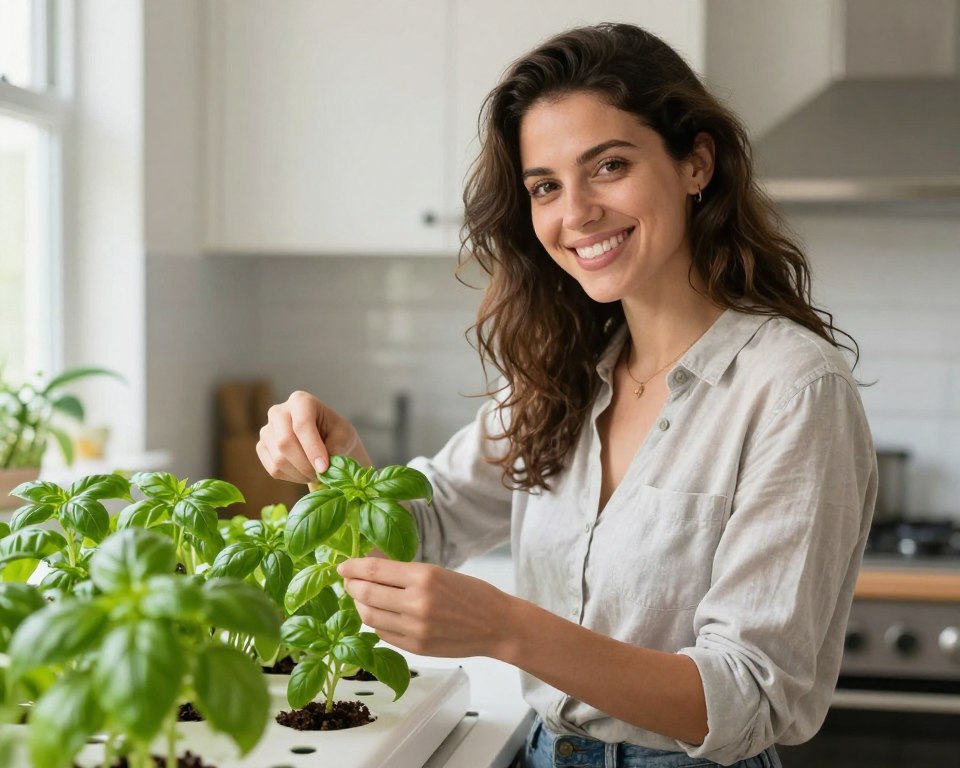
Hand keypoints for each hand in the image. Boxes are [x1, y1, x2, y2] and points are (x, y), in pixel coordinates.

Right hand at [256, 390, 370, 483]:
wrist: (324, 440)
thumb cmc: (335, 433)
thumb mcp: (344, 435)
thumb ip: (337, 447)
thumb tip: (324, 465)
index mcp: (300, 400)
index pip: (301, 424)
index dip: (312, 448)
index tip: (324, 467)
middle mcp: (278, 412)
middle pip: (284, 442)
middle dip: (305, 464)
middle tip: (321, 474)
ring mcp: (266, 430)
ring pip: (278, 458)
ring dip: (300, 473)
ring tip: (316, 473)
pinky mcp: (262, 447)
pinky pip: (274, 469)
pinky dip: (292, 477)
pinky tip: (304, 473)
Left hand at [338, 558, 514, 658]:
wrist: (497, 625)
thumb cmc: (472, 594)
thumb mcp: (439, 573)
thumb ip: (406, 575)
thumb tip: (371, 573)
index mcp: (424, 576)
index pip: (375, 570)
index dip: (353, 568)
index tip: (342, 566)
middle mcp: (416, 602)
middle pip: (366, 594)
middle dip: (351, 587)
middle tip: (347, 581)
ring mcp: (415, 628)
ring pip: (370, 617)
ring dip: (359, 606)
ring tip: (360, 598)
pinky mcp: (416, 647)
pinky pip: (383, 634)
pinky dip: (375, 622)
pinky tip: (378, 615)